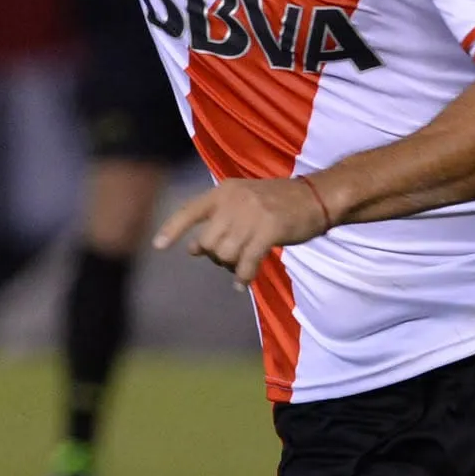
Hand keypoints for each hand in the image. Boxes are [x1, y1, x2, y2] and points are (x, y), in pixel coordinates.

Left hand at [153, 177, 331, 285]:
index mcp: (225, 191)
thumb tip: (193, 249)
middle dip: (216, 257)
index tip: (158, 246)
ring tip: (242, 266)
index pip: (190, 210)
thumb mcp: (244, 203)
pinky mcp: (269, 229)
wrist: (316, 196)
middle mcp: (234, 200)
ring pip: (225, 255)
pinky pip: (246, 263)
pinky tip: (242, 285)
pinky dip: (242, 278)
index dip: (172, 228)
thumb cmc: (278, 202)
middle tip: (231, 258)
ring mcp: (252, 214)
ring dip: (231, 266)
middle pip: (208, 242)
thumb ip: (219, 222)